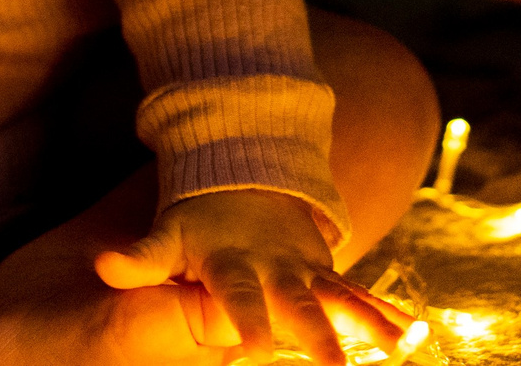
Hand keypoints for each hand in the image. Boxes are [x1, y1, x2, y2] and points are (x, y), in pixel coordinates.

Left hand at [94, 190, 408, 362]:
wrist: (244, 173)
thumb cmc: (198, 218)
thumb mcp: (167, 235)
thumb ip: (141, 258)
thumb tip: (105, 265)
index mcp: (235, 263)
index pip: (239, 300)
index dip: (245, 328)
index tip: (249, 357)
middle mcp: (278, 266)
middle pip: (301, 305)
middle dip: (320, 340)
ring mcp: (309, 269)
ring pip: (342, 299)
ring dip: (370, 324)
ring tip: (400, 349)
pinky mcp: (329, 273)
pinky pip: (362, 297)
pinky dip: (387, 314)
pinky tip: (415, 336)